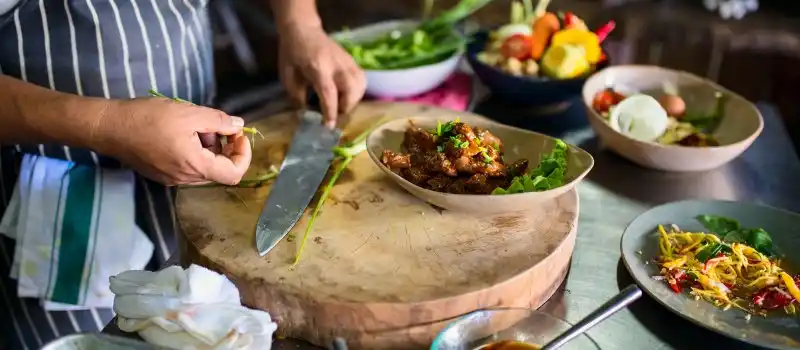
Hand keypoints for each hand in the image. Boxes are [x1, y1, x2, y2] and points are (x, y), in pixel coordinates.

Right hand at [95, 98, 251, 185]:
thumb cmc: (147, 118)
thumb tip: (238, 125)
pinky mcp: (162, 174)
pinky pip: (188, 166)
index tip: (238, 134)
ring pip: (204, 167)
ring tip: (197, 125)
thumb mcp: (188, 113)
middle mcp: (185, 179)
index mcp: (195, 166)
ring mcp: (172, 179)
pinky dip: (195, 151)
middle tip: (218, 124)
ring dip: (209, 148)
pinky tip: (183, 132)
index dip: (243, 154)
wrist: (108, 127)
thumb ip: (218, 121)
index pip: (234, 173)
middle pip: (219, 170)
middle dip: (226, 147)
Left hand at [277, 22, 365, 127]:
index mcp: (318, 67)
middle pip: (351, 89)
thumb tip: (306, 115)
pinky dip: (358, 91)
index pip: (329, 92)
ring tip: (342, 104)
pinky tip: (348, 95)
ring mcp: (347, 61)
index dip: (330, 111)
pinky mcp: (352, 61)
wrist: (303, 30)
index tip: (329, 126)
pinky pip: (362, 80)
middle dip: (346, 106)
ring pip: (360, 85)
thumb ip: (297, 96)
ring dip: (353, 100)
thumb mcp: (287, 76)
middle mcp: (337, 64)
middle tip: (336, 113)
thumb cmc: (292, 54)